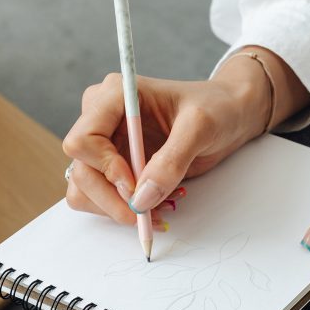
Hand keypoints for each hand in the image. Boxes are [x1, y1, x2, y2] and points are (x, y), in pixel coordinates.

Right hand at [62, 63, 269, 225]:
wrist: (227, 114)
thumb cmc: (215, 108)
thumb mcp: (200, 127)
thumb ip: (172, 161)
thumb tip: (140, 200)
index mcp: (114, 96)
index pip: (83, 140)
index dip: (104, 168)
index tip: (134, 185)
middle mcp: (102, 119)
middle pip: (82, 170)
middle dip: (111, 199)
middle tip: (145, 213)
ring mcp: (105, 144)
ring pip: (83, 189)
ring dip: (116, 208)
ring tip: (156, 210)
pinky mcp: (113, 166)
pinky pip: (100, 197)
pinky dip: (121, 210)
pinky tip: (153, 207)